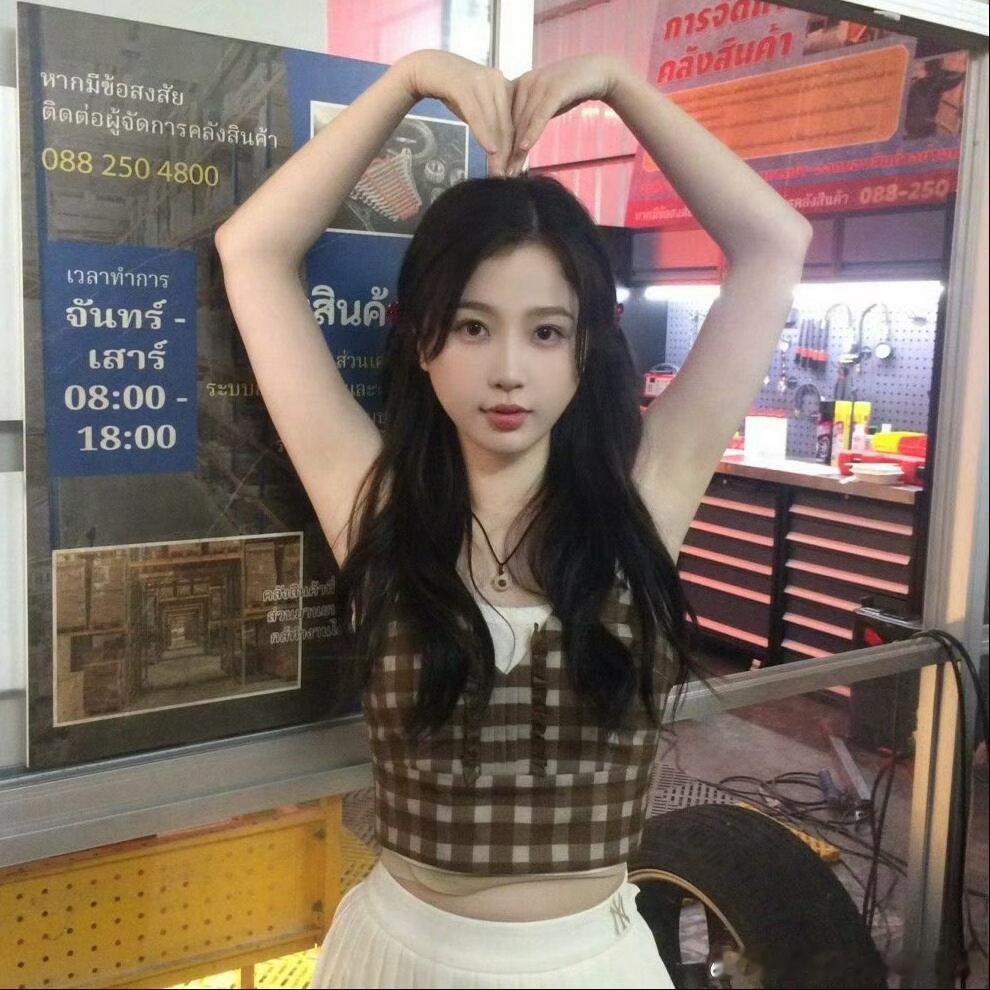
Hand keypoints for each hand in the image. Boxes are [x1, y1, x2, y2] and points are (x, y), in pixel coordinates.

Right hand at [395, 50, 515, 175]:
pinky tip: (489, 149)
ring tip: (496, 170)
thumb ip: (489, 123)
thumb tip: (500, 151)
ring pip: (494, 121)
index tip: (512, 169)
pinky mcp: (464, 85)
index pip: (514, 121)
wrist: (427, 68)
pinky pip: (477, 114)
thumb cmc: (453, 90)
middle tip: (504, 176)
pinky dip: (483, 133)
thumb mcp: (476, 107)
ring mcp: (482, 80)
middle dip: (506, 152)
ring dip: (496, 148)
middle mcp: (497, 80)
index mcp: (504, 85)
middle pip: (506, 123)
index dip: (513, 147)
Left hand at [507, 55, 625, 174]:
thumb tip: (515, 142)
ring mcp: (540, 84)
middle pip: (511, 122)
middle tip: (501, 174)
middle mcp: (526, 82)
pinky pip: (540, 114)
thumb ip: (529, 117)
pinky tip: (524, 148)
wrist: (598, 72)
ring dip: (516, 148)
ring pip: (523, 121)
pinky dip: (532, 132)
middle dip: (506, 151)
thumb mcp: (545, 104)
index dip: (499, 144)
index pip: (504, 119)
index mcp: (519, 85)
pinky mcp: (555, 89)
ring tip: (511, 170)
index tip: (496, 167)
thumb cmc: (570, 91)